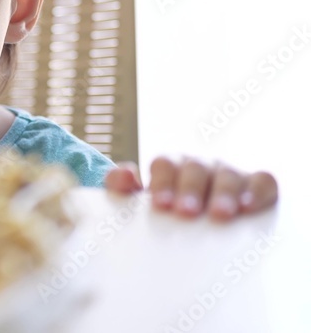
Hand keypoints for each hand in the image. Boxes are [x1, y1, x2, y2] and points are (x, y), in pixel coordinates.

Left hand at [104, 157, 277, 220]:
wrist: (185, 219)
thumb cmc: (163, 211)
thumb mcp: (137, 203)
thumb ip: (121, 187)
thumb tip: (125, 176)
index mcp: (169, 166)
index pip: (164, 165)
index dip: (162, 183)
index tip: (160, 205)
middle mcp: (199, 165)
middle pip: (195, 168)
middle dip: (191, 190)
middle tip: (186, 212)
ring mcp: (227, 173)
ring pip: (228, 174)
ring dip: (223, 193)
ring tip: (220, 214)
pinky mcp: (255, 185)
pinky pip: (263, 181)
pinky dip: (258, 190)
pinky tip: (249, 207)